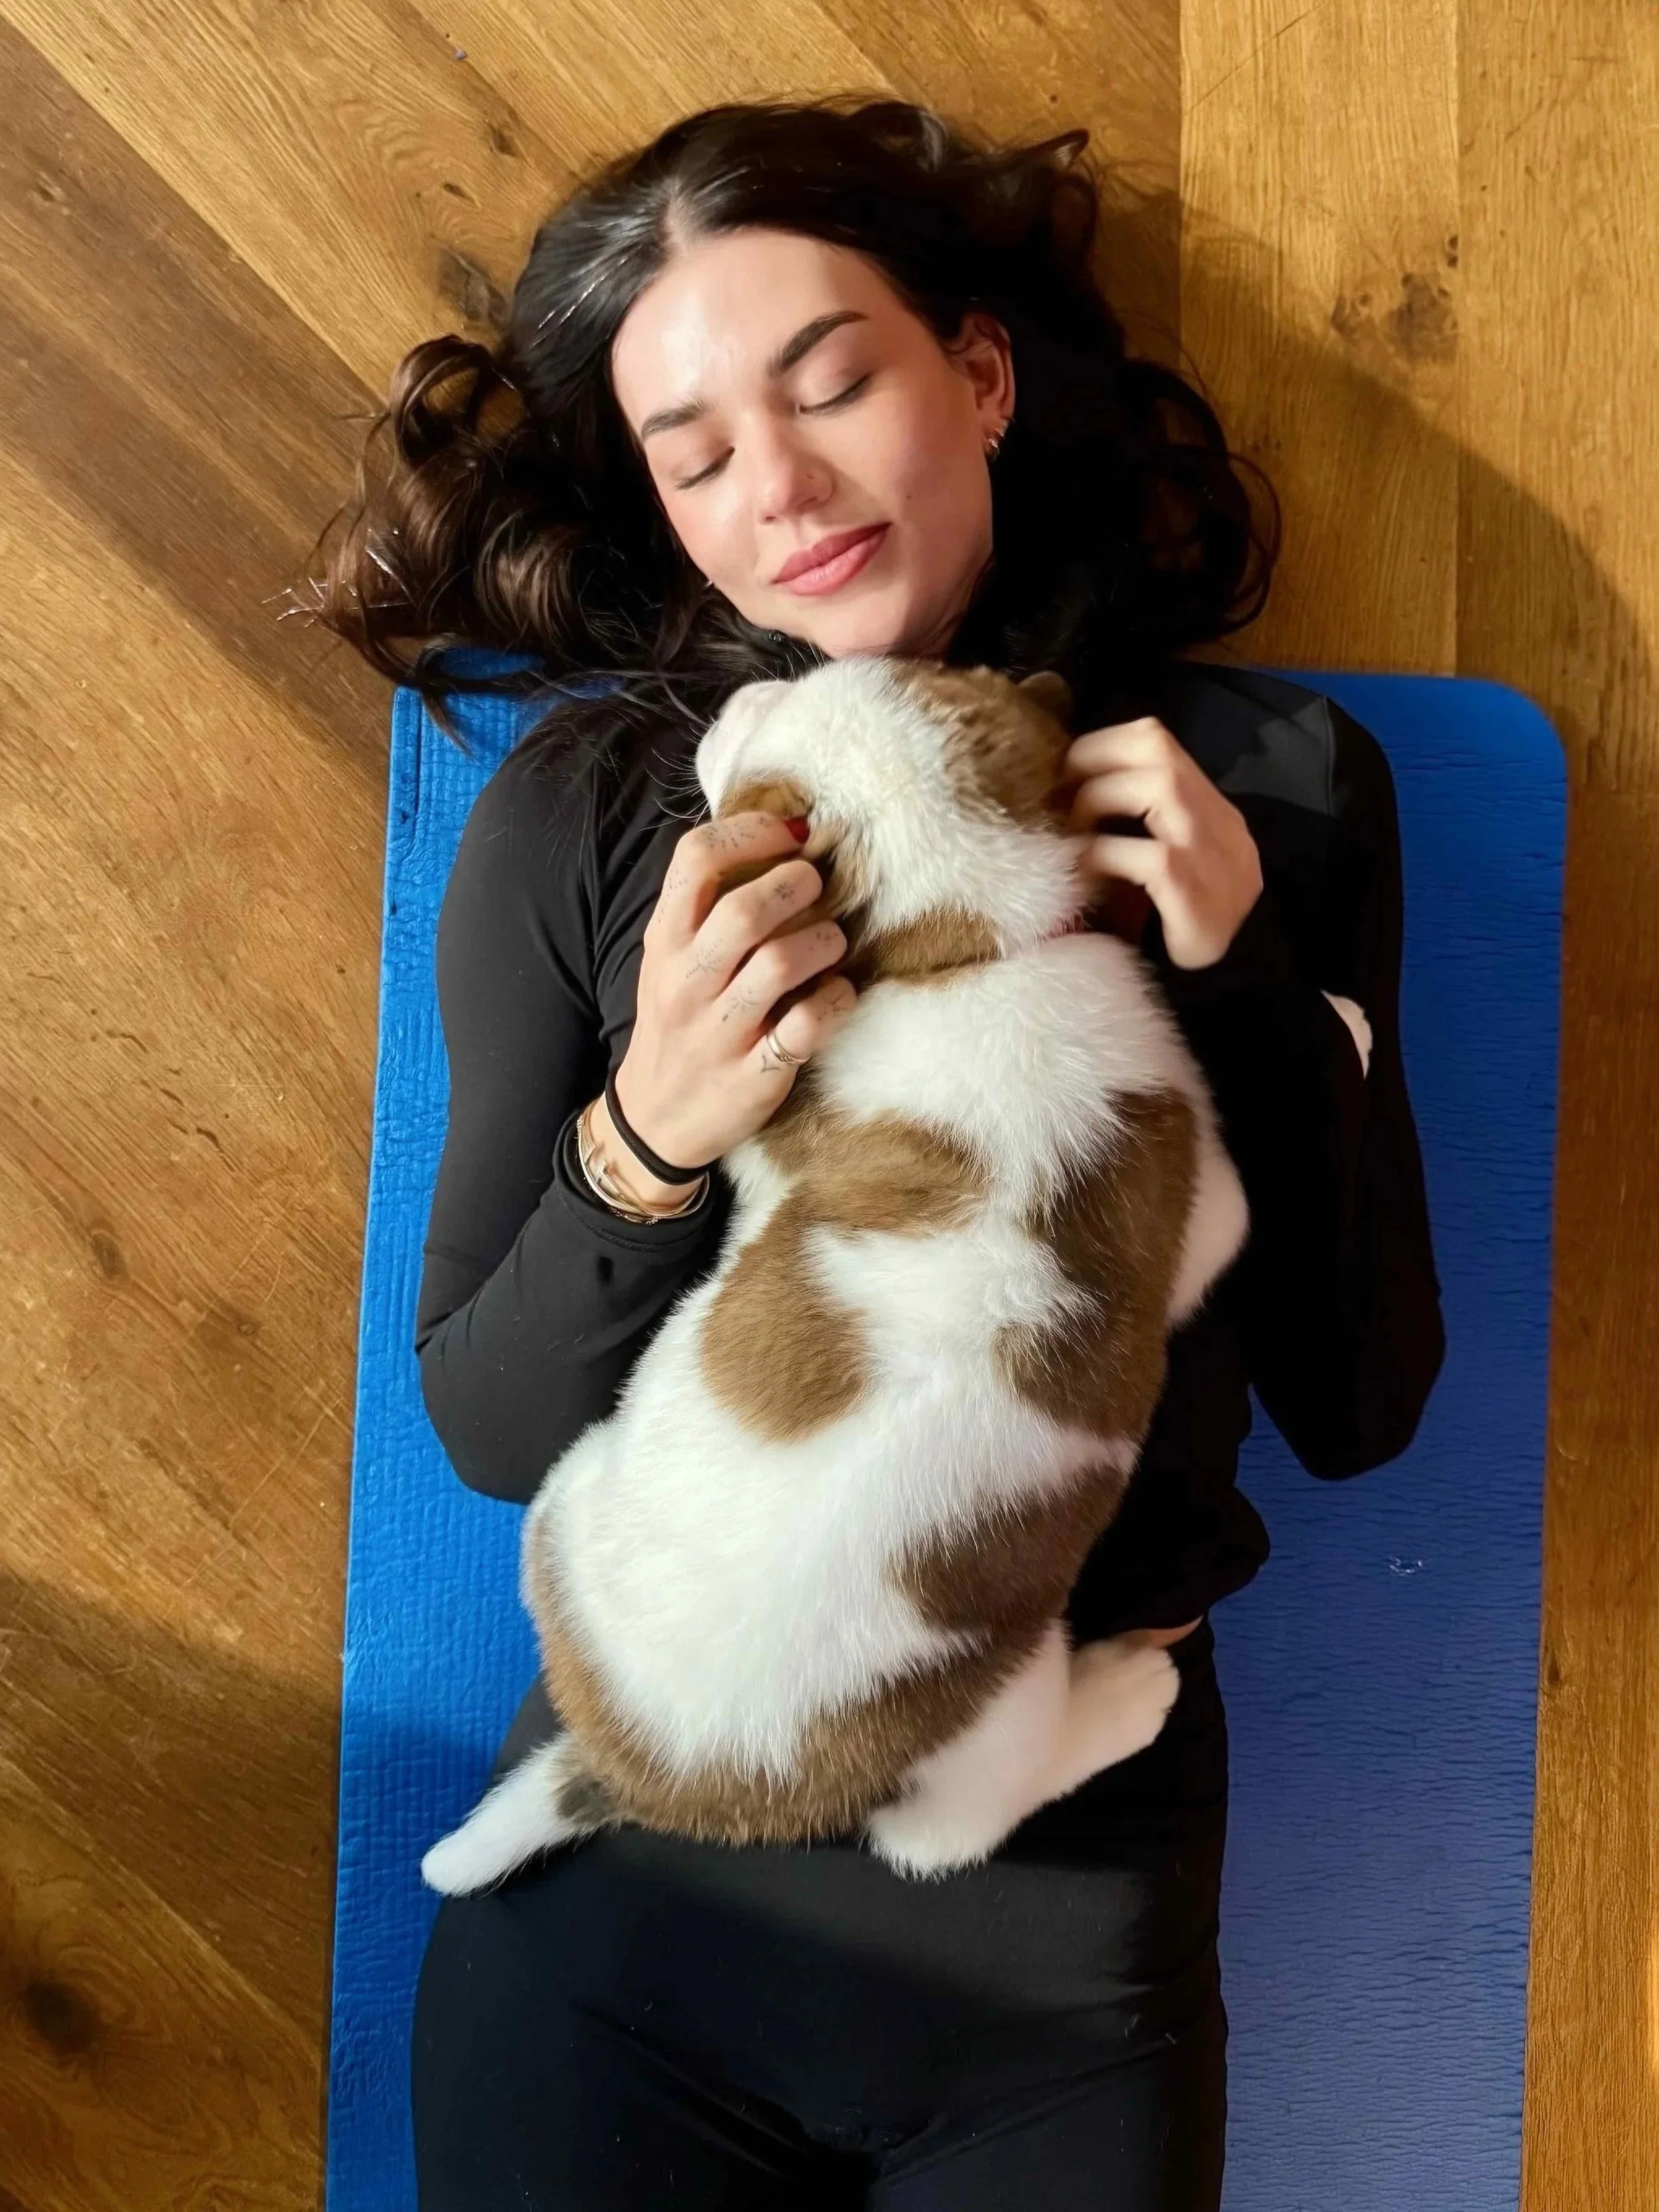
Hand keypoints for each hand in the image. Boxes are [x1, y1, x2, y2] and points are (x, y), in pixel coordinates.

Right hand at [613, 811, 857, 1173]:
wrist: (657, 1118)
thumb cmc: (679, 1022)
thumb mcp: (671, 959)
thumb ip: (709, 908)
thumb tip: (781, 838)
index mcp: (665, 940)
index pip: (696, 859)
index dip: (751, 832)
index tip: (788, 835)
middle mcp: (687, 981)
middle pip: (744, 910)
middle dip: (795, 884)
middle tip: (817, 886)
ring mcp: (719, 1031)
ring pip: (780, 964)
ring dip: (823, 941)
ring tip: (830, 941)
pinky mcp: (754, 1075)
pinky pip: (807, 1026)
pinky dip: (837, 1001)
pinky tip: (838, 994)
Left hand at [1055, 716, 1263, 968]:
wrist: (1231, 981)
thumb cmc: (1179, 920)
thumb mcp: (1166, 859)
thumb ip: (1139, 823)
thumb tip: (1064, 795)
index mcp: (1210, 808)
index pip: (1159, 741)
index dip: (1104, 745)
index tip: (1065, 772)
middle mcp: (1218, 822)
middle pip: (1160, 751)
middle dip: (1096, 762)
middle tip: (1060, 796)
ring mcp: (1212, 856)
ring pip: (1161, 788)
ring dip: (1100, 800)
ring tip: (1073, 833)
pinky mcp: (1196, 895)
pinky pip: (1149, 857)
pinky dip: (1105, 856)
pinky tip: (1084, 873)